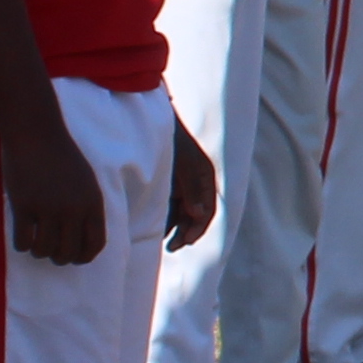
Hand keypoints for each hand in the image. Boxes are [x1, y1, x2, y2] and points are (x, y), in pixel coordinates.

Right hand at [0, 108, 108, 265]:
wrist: (37, 134)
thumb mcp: (87, 181)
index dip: (83, 257)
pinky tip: (21, 237)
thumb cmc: (61, 156)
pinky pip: (23, 241)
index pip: (95, 244)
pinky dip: (22, 245)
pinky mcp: (24, 206)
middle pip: (68, 253)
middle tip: (50, 251)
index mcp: (93, 203)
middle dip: (58, 257)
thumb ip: (88, 208)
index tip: (73, 258)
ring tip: (35, 244)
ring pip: (44, 250)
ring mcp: (48, 209)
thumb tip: (85, 239)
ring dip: (39, 252)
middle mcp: (74, 209)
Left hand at [167, 125, 218, 250]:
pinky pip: (173, 204)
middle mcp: (196, 181)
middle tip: (172, 247)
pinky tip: (159, 227)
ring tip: (165, 241)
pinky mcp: (170, 181)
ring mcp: (183, 181)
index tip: (185, 242)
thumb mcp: (182, 162)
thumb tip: (199, 215)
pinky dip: (168, 217)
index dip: (199, 227)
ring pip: (184, 211)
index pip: (209, 209)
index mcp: (205, 176)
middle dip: (187, 232)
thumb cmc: (170, 137)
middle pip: (197, 213)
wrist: (153, 115)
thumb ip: (191, 188)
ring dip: (177, 227)